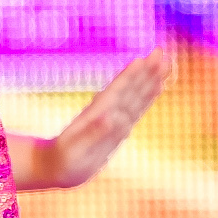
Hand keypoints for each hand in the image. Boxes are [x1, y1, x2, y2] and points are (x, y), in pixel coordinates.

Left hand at [24, 50, 170, 190]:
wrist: (55, 166)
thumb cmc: (64, 159)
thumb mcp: (77, 148)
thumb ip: (95, 132)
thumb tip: (113, 116)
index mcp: (98, 114)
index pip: (119, 90)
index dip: (132, 75)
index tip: (145, 59)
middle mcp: (107, 112)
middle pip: (130, 88)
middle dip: (146, 72)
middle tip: (161, 52)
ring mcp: (112, 118)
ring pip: (135, 96)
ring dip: (149, 80)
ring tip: (163, 64)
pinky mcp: (117, 128)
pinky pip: (135, 109)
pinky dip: (146, 98)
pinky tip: (154, 89)